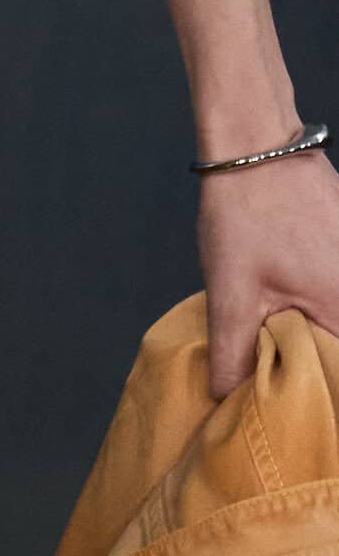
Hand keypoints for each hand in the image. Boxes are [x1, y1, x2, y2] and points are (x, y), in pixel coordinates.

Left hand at [195, 144, 338, 401]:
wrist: (257, 144)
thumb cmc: (246, 213)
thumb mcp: (231, 292)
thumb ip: (233, 353)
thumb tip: (226, 399)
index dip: (326, 396)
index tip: (302, 411)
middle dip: (317, 371)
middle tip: (278, 386)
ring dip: (317, 339)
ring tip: (279, 350)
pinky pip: (338, 293)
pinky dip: (320, 309)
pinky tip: (290, 313)